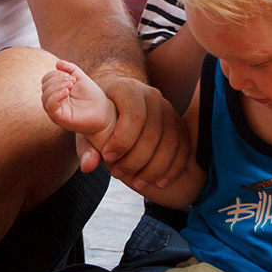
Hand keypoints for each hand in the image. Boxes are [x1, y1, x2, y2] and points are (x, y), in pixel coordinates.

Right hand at [40, 60, 115, 147]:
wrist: (104, 112)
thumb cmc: (92, 97)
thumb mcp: (81, 78)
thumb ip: (70, 69)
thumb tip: (58, 63)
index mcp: (57, 92)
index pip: (46, 80)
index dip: (55, 74)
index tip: (71, 76)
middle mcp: (54, 102)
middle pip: (44, 86)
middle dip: (57, 79)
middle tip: (72, 81)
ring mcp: (55, 111)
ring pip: (44, 96)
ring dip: (56, 86)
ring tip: (71, 85)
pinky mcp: (59, 118)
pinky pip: (50, 106)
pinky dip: (55, 96)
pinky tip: (67, 91)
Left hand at [91, 75, 188, 189]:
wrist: (116, 104)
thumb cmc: (100, 117)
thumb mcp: (88, 127)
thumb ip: (87, 146)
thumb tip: (89, 166)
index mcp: (127, 88)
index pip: (134, 115)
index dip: (122, 140)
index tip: (108, 158)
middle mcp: (152, 95)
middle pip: (153, 132)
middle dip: (136, 159)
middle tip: (119, 174)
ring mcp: (168, 108)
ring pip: (170, 142)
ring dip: (155, 168)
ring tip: (138, 183)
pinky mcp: (178, 123)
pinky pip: (183, 147)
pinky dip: (173, 168)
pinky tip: (160, 183)